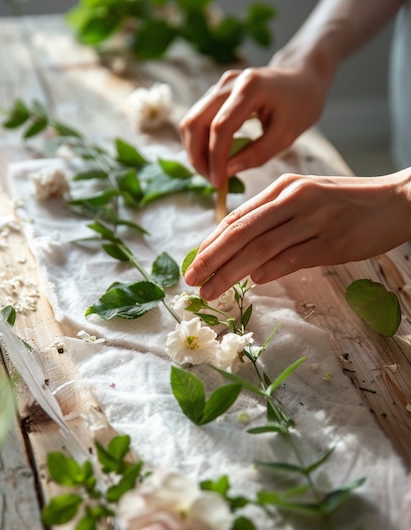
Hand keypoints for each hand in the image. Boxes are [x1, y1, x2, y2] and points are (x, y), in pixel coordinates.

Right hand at [179, 63, 328, 188]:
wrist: (302, 79)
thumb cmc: (300, 106)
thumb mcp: (286, 135)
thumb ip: (257, 154)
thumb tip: (227, 172)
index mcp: (250, 88)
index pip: (220, 127)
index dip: (215, 158)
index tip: (218, 182)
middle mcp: (229, 83)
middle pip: (195, 122)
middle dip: (198, 156)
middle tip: (212, 180)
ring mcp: (220, 86)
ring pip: (191, 121)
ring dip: (196, 151)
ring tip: (213, 172)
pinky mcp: (216, 93)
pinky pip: (198, 120)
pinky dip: (201, 143)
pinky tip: (216, 158)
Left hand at [184, 170, 410, 299]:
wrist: (394, 201)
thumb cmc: (346, 204)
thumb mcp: (305, 201)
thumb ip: (275, 223)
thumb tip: (249, 263)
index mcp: (283, 188)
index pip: (238, 217)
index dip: (212, 241)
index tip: (194, 262)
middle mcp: (293, 199)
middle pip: (242, 232)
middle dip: (211, 258)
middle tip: (190, 279)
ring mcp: (313, 219)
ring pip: (262, 247)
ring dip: (232, 271)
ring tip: (211, 290)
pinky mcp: (331, 241)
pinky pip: (294, 257)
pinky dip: (271, 270)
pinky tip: (253, 282)